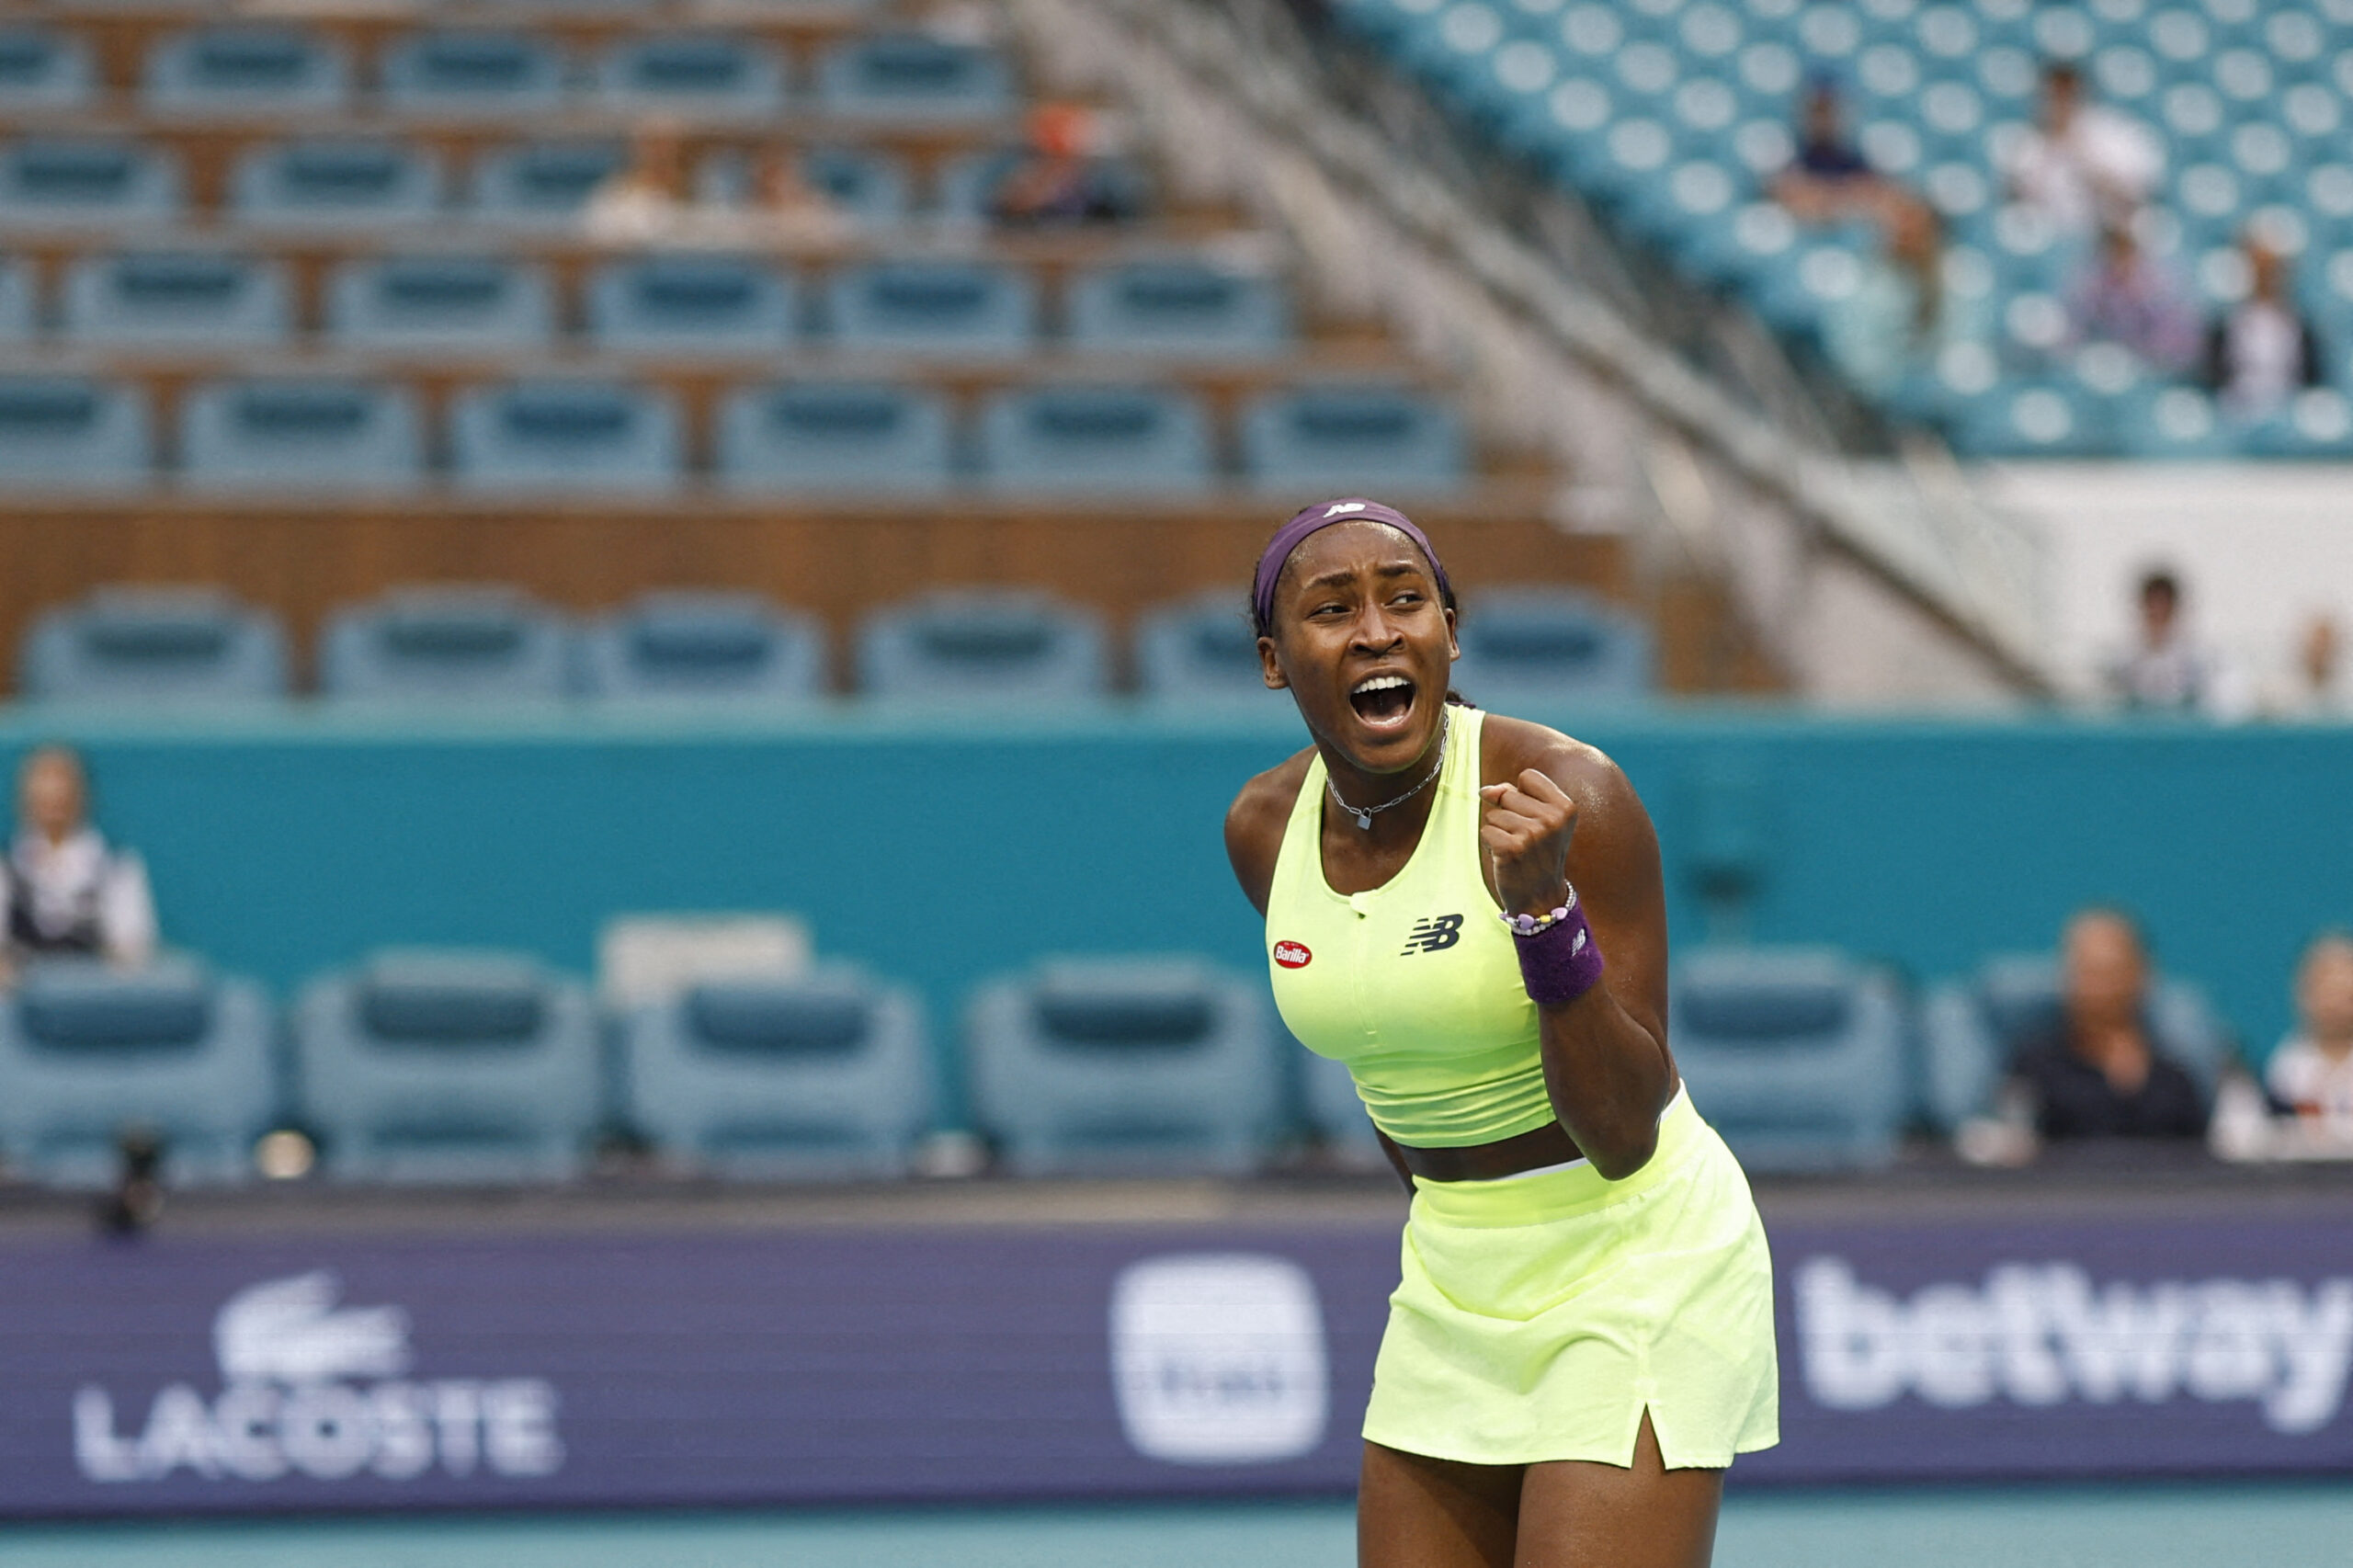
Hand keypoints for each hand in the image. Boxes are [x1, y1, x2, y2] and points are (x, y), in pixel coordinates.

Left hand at [1478, 770, 1578, 918]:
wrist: (1541, 897)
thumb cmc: (1537, 854)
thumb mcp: (1538, 819)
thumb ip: (1513, 794)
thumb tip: (1487, 790)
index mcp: (1566, 807)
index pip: (1528, 776)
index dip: (1521, 794)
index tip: (1531, 816)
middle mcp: (1553, 819)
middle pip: (1508, 793)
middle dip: (1507, 814)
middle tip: (1524, 838)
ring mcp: (1533, 834)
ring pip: (1494, 814)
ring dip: (1498, 831)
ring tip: (1516, 849)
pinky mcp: (1512, 848)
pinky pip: (1486, 831)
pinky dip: (1490, 844)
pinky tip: (1506, 857)